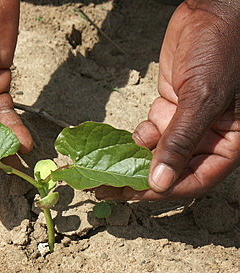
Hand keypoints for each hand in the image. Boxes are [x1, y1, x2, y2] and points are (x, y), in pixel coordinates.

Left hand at [96, 0, 239, 199]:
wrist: (213, 14)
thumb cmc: (223, 50)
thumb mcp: (203, 99)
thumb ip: (181, 141)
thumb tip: (160, 182)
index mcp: (226, 142)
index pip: (194, 180)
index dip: (164, 190)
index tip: (133, 194)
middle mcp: (206, 138)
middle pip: (170, 170)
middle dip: (139, 179)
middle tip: (107, 188)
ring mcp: (185, 124)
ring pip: (156, 152)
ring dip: (133, 159)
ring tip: (106, 168)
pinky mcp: (169, 110)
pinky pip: (150, 132)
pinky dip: (138, 136)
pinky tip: (128, 138)